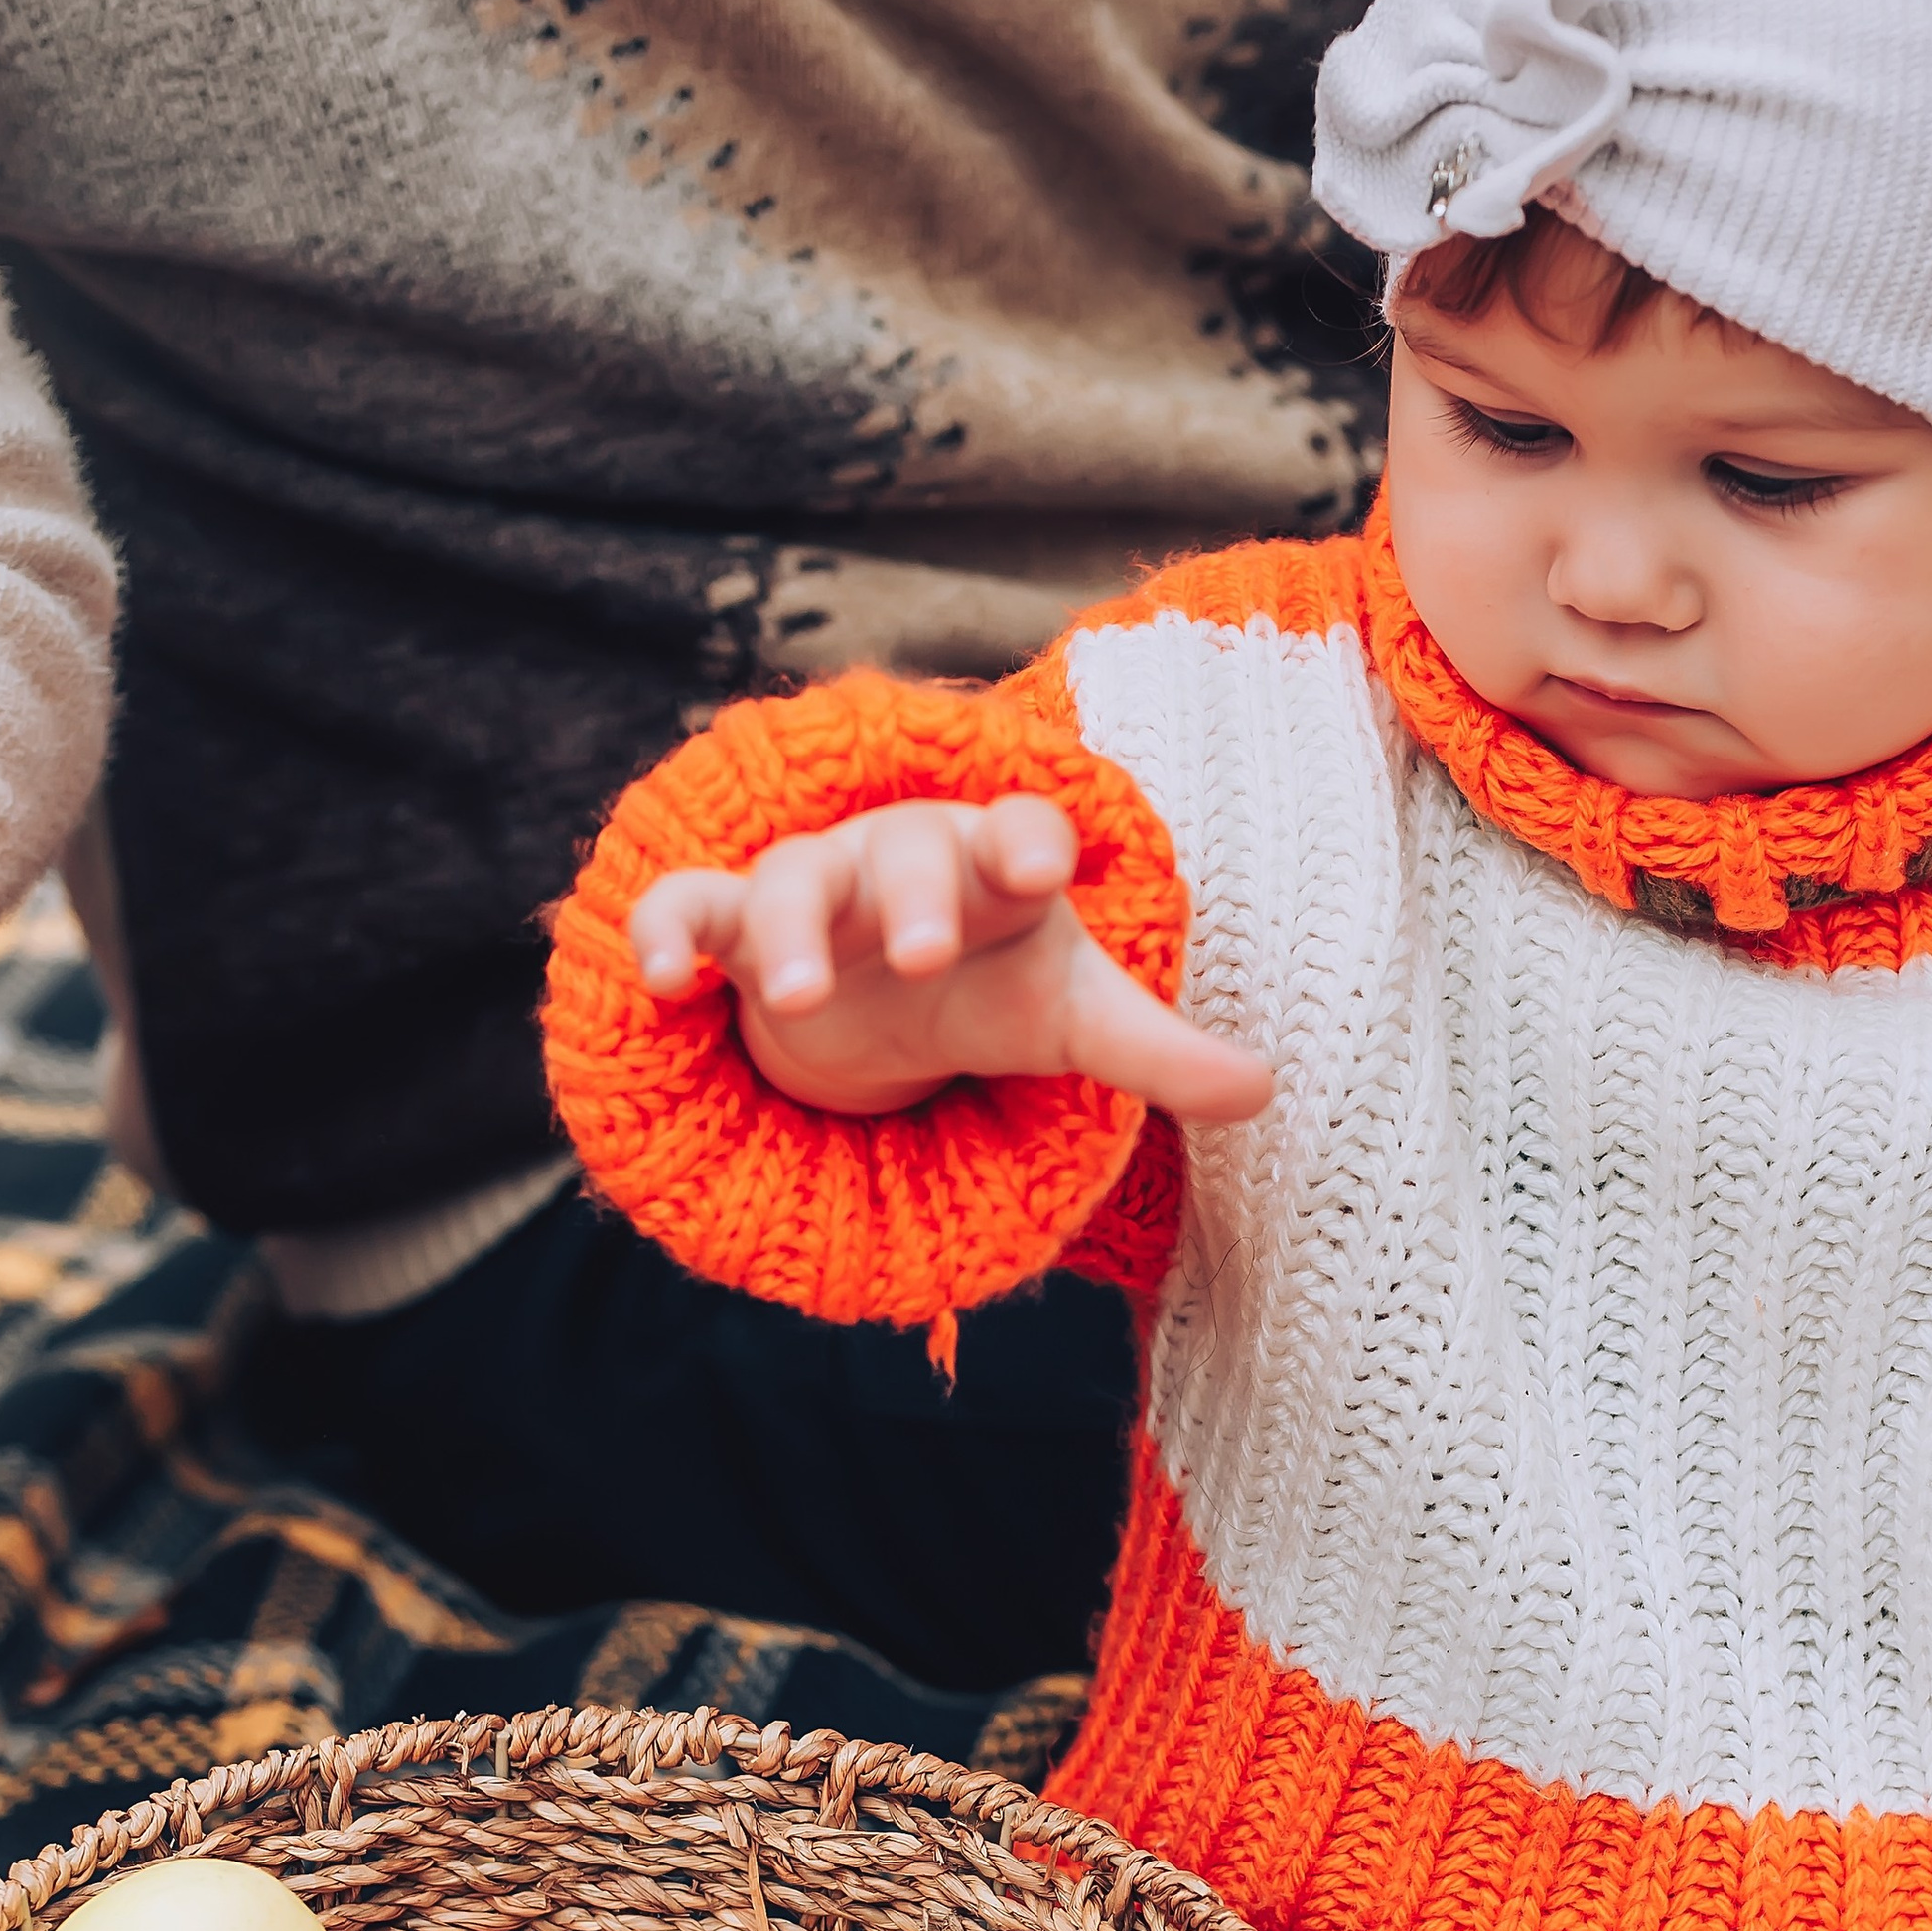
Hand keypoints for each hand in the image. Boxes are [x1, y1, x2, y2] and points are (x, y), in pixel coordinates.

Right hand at [628, 795, 1273, 1123]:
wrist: (881, 975)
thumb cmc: (990, 978)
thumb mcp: (1072, 1016)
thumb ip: (1158, 1051)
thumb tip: (1266, 1090)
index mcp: (995, 869)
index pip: (1019, 840)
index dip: (1029, 844)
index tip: (1047, 861)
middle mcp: (899, 862)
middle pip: (903, 860)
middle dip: (911, 899)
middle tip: (921, 957)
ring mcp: (810, 888)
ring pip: (790, 887)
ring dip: (791, 936)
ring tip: (800, 997)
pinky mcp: (728, 926)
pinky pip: (686, 911)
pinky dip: (669, 936)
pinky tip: (665, 983)